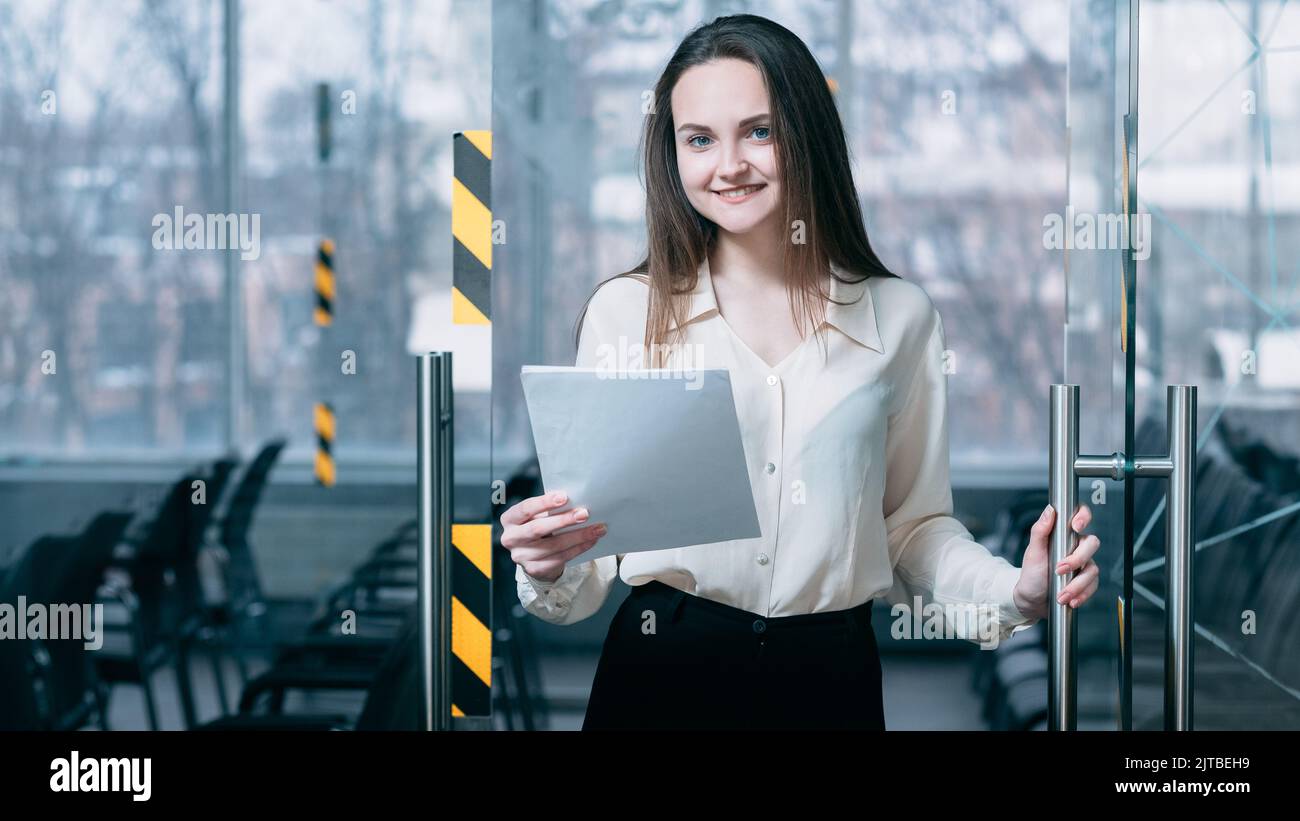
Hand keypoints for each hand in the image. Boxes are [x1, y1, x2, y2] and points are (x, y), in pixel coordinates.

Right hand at [500, 491, 607, 583]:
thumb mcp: (538, 515)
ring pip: (554, 545)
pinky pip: (560, 558)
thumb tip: (575, 501)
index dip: (544, 502)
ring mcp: (521, 556)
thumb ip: (549, 509)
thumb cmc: (538, 528)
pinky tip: (590, 541)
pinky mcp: (534, 569)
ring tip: (596, 529)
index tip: (564, 497)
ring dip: (578, 536)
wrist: (534, 555)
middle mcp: (511, 538)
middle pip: (538, 528)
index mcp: (510, 519)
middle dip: (564, 520)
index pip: (526, 508)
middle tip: (584, 514)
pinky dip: (578, 548)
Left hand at [1012, 503, 1100, 620]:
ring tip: (1061, 594)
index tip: (1076, 526)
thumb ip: (1040, 530)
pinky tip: (1070, 600)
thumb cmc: (1031, 574)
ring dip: (1076, 584)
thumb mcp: (1033, 552)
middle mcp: (1076, 548)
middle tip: (1060, 570)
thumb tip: (1050, 510)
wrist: (1032, 600)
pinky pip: (1093, 586)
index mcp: (1063, 536)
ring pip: (1093, 568)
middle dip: (1077, 559)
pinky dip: (1081, 594)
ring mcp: (1083, 565)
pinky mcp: (1086, 582)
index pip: (1080, 517)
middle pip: (1092, 543)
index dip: (1083, 516)